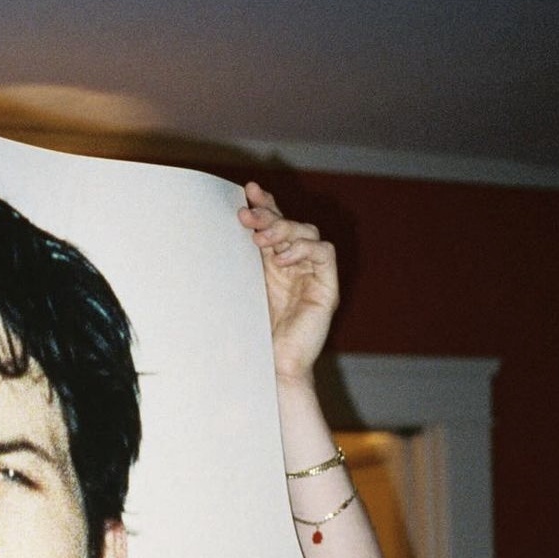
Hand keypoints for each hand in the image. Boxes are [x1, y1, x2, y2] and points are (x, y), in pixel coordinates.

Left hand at [238, 181, 337, 386]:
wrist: (271, 367)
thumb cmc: (254, 334)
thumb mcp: (244, 286)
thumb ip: (242, 258)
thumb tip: (231, 225)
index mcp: (277, 264)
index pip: (276, 224)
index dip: (267, 204)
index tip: (248, 189)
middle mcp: (297, 265)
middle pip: (292, 224)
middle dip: (269, 215)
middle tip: (245, 215)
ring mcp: (314, 275)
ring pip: (308, 233)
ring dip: (284, 230)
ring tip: (260, 240)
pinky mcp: (327, 287)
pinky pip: (323, 254)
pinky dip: (304, 249)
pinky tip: (282, 260)